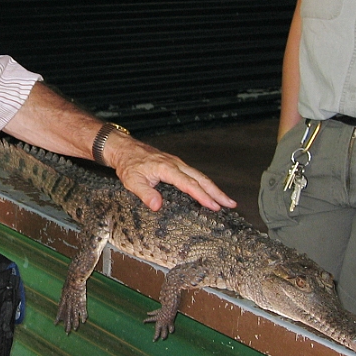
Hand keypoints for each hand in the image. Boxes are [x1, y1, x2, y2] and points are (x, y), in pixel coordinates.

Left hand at [109, 140, 236, 211]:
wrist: (124, 149)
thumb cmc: (128, 163)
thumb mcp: (132, 181)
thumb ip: (145, 193)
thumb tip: (157, 205)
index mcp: (167, 168)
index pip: (189, 184)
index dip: (202, 196)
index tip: (214, 206)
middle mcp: (175, 164)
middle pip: (201, 179)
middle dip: (217, 192)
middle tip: (230, 203)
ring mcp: (177, 163)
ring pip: (200, 176)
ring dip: (214, 188)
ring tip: (226, 200)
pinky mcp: (175, 164)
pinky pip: (194, 174)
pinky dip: (205, 183)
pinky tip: (209, 190)